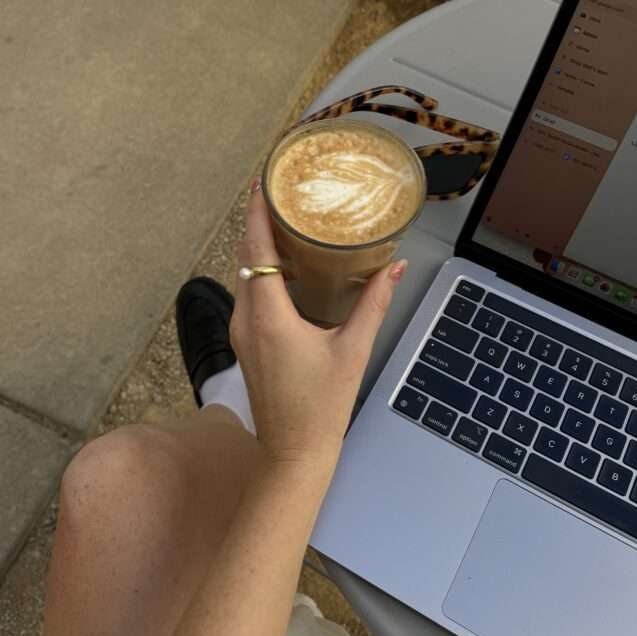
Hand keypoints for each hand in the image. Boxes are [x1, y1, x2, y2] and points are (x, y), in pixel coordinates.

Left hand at [230, 180, 407, 475]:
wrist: (292, 454)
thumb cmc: (321, 408)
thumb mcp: (354, 350)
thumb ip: (374, 303)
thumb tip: (395, 268)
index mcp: (268, 317)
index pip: (256, 249)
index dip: (256, 212)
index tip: (263, 181)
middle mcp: (246, 320)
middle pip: (245, 257)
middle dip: (258, 222)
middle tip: (281, 192)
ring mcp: (241, 333)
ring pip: (244, 276)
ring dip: (259, 248)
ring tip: (284, 221)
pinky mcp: (245, 344)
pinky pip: (248, 295)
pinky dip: (261, 272)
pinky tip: (283, 267)